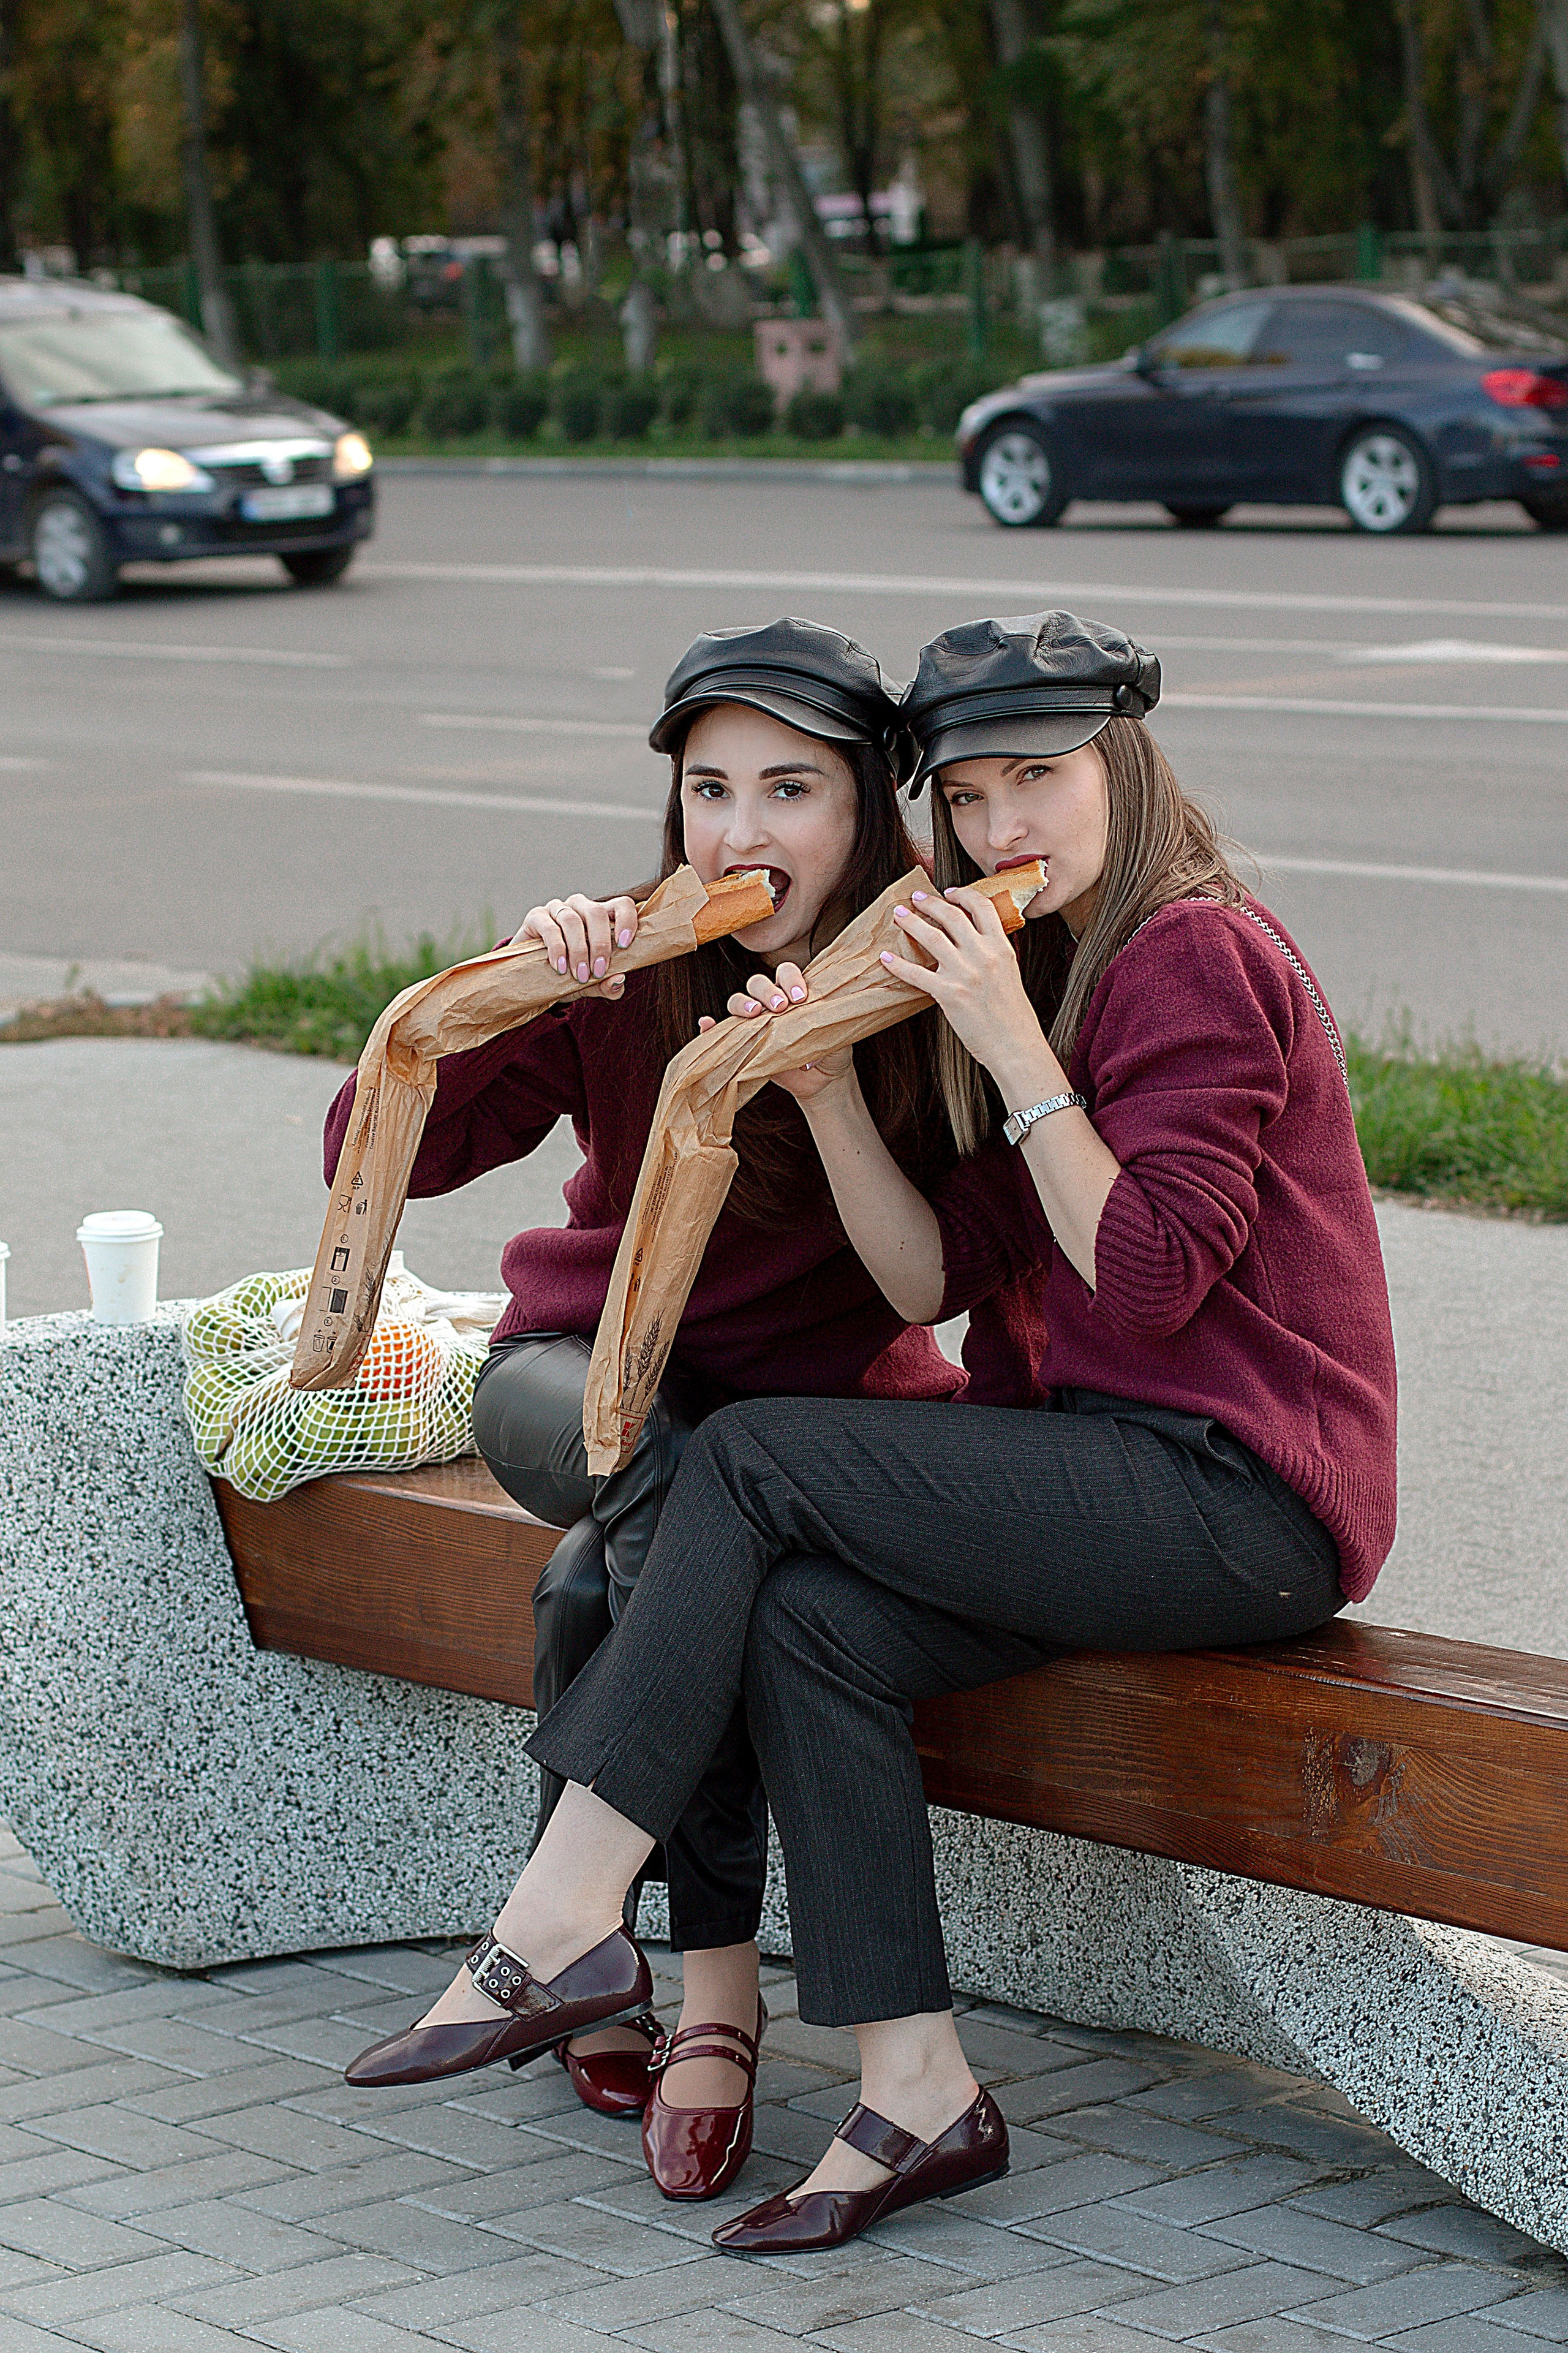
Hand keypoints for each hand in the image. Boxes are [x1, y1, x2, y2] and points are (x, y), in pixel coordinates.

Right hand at [514, 893, 637, 998]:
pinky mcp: (537, 917)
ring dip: (578, 950)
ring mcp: (558, 909)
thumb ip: (607, 984)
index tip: (625, 945)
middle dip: (600, 945)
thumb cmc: (569, 974)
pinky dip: (557, 949)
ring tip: (580, 975)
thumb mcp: (591, 984)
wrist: (535, 977)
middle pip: (597, 913)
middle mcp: (581, 907)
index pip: (622, 905)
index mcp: (601, 916)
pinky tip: (560, 967)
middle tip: (598, 971)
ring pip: (573, 920)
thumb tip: (618, 980)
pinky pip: (549, 928)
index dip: (627, 920)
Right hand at [695, 963, 849, 1102]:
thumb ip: (825, 1032)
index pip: (785, 973)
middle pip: (757, 983)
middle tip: (780, 1007)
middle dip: (767, 991)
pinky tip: (706, 1024)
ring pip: (738, 1001)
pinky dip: (710, 1027)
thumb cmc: (831, 1051)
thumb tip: (808, 1049)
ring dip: (742, 1004)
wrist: (823, 1080)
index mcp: (793, 994)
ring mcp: (755, 1023)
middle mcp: (771, 1004)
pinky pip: (721, 1033)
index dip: (790, 979)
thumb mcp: (836, 1038)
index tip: (800, 997)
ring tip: (754, 1014)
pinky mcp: (744, 1044)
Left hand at [879, 887, 1049, 1088]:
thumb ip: (994, 952)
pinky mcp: (948, 994)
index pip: (982, 907)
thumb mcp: (1011, 973)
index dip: (962, 895)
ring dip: (911, 922)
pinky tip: (886, 958)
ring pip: (931, 936)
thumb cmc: (1013, 1015)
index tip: (948, 892)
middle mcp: (983, 955)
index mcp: (1001, 947)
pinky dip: (898, 964)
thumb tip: (977, 938)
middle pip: (951, 916)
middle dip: (929, 903)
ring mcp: (964, 973)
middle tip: (915, 898)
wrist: (1015, 1045)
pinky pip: (916, 974)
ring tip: (899, 915)